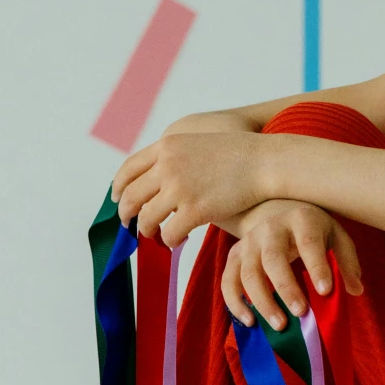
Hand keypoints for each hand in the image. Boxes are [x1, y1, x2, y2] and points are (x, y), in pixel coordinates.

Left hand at [113, 129, 272, 245]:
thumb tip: (159, 180)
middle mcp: (167, 166)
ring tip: (155, 235)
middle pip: (131, 196)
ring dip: (147, 231)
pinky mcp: (194, 210)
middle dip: (126, 214)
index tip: (117, 199)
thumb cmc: (240, 154)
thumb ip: (176, 157)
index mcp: (167, 146)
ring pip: (146, 219)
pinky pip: (169, 234)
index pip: (128, 169)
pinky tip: (177, 240)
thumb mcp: (200, 143)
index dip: (119, 187)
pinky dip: (169, 240)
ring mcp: (179, 188)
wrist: (266, 162)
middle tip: (129, 225)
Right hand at [221, 201, 363, 329]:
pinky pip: (228, 281)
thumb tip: (356, 290)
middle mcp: (270, 228)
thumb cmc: (313, 230)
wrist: (279, 212)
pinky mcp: (234, 256)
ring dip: (262, 302)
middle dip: (286, 288)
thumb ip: (346, 262)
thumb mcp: (336, 237)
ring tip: (280, 325)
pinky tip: (250, 322)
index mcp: (301, 219)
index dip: (316, 266)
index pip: (308, 242)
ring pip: (248, 273)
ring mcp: (248, 242)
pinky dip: (236, 303)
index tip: (325, 291)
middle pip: (273, 259)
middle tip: (301, 313)